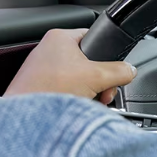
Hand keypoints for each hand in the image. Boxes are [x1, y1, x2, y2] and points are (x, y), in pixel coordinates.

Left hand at [4, 28, 136, 103]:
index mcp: (60, 37)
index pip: (94, 38)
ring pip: (79, 78)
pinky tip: (77, 107)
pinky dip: (75, 99)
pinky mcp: (40, 87)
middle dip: (100, 81)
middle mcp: (49, 49)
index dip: (107, 56)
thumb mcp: (97, 77)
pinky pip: (66, 89)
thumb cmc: (50, 91)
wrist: (27, 118)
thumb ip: (119, 71)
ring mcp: (42, 69)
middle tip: (103, 93)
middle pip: (89, 62)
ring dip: (90, 92)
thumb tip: (130, 70)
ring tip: (89, 102)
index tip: (112, 72)